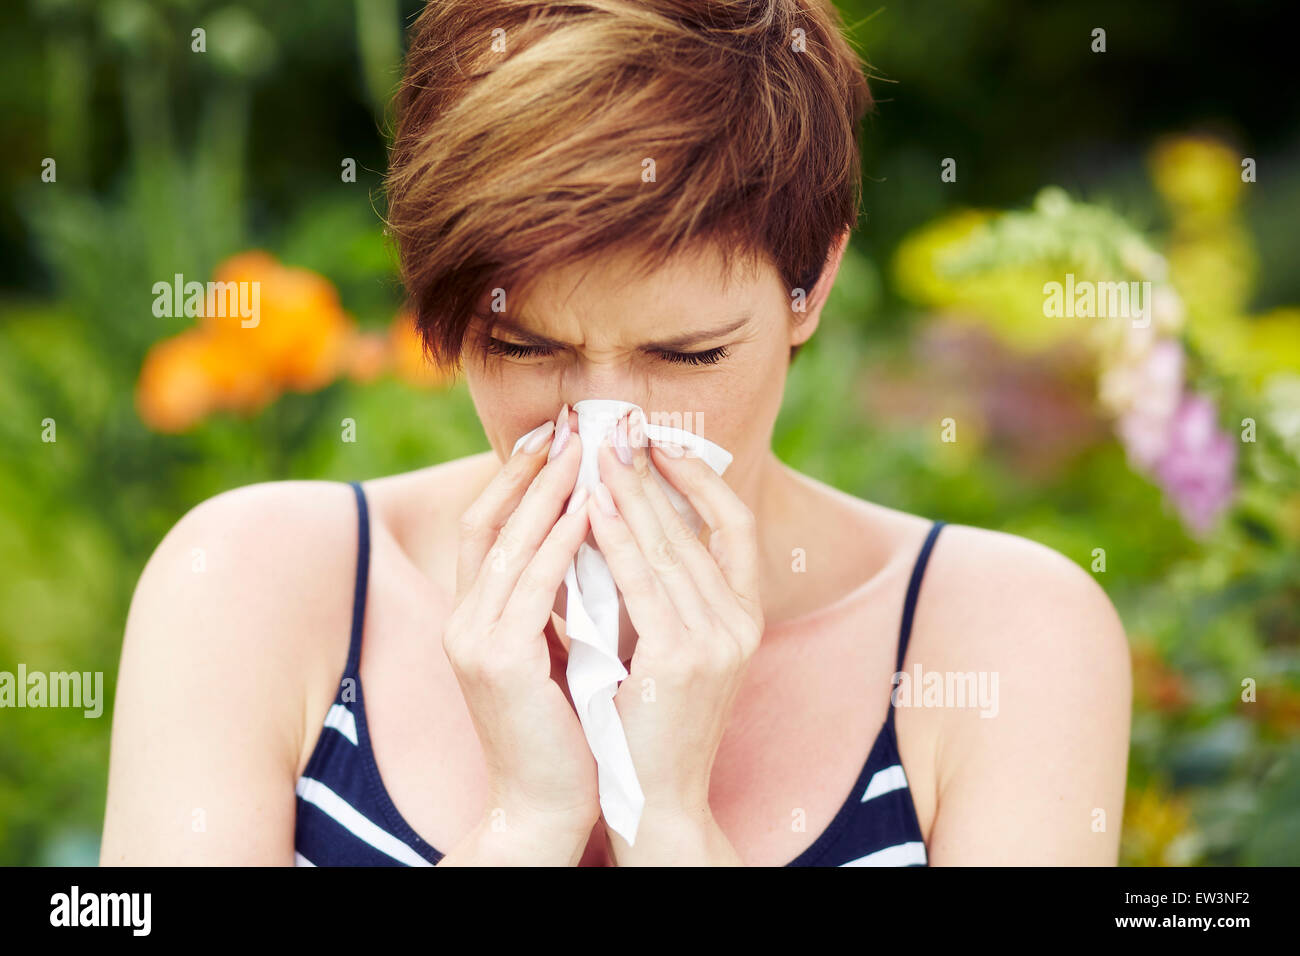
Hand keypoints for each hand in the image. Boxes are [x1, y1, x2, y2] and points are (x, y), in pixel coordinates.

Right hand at [442, 405, 599, 854]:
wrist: (544, 805)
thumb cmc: (564, 728)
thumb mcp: (553, 651)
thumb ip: (557, 599)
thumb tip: (590, 536)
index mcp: (474, 617)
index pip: (486, 527)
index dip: (515, 478)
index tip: (553, 438)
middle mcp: (463, 621)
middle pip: (490, 521)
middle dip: (533, 470)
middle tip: (572, 424)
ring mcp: (474, 640)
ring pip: (509, 543)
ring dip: (549, 491)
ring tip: (585, 449)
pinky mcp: (499, 661)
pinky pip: (534, 584)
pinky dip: (560, 540)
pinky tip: (589, 508)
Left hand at [583, 409, 762, 847]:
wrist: (656, 801)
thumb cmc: (650, 724)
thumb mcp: (670, 649)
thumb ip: (663, 594)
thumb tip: (628, 523)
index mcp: (744, 616)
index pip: (735, 525)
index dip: (701, 477)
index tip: (664, 441)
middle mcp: (741, 623)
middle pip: (696, 525)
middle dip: (655, 471)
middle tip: (619, 426)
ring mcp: (717, 641)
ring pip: (669, 545)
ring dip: (631, 491)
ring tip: (599, 451)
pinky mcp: (681, 660)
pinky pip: (642, 583)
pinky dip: (615, 539)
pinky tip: (591, 507)